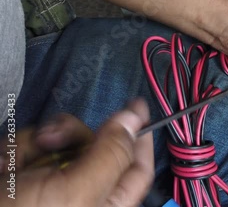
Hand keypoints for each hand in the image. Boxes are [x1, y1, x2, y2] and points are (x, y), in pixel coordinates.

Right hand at [0, 99, 153, 206]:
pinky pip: (30, 145)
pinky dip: (15, 148)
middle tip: (50, 140)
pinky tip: (2, 163)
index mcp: (105, 205)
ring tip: (13, 163)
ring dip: (36, 143)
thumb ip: (110, 154)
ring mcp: (50, 183)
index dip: (141, 138)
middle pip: (97, 147)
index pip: (137, 170)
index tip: (138, 105)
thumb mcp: (74, 193)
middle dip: (71, 138)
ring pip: (61, 141)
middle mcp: (82, 193)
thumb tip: (136, 117)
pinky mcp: (22, 173)